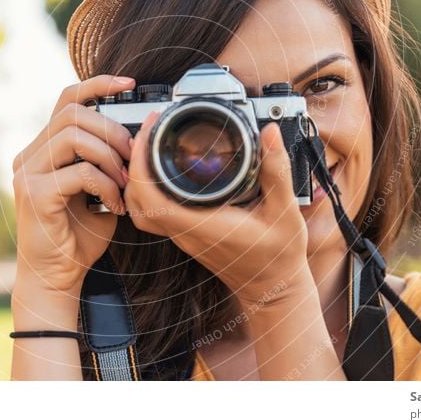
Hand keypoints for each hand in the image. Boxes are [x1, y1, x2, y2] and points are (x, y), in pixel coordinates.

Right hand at [11, 75, 134, 295]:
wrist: (57, 278)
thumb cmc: (79, 237)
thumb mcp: (100, 190)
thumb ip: (107, 162)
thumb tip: (137, 136)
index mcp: (43, 150)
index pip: (66, 100)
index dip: (98, 84)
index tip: (129, 84)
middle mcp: (30, 156)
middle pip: (73, 113)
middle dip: (112, 130)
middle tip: (131, 158)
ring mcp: (27, 172)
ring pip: (74, 136)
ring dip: (110, 157)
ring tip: (124, 183)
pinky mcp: (34, 193)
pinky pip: (80, 171)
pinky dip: (106, 185)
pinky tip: (115, 205)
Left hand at [123, 110, 309, 306]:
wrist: (274, 289)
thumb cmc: (280, 255)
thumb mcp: (285, 211)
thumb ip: (277, 171)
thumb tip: (270, 134)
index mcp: (203, 226)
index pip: (153, 199)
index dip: (141, 164)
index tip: (149, 132)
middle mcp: (186, 232)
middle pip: (138, 200)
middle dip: (135, 161)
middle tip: (149, 130)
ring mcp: (183, 235)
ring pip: (140, 208)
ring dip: (137, 176)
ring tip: (149, 145)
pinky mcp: (186, 234)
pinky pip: (153, 212)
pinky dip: (147, 189)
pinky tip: (160, 170)